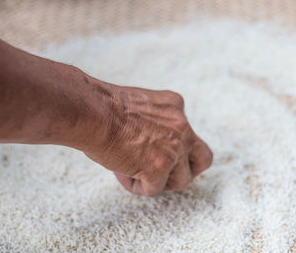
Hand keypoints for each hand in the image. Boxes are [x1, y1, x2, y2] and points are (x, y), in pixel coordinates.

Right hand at [84, 85, 212, 195]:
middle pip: (203, 158)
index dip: (174, 148)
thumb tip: (152, 143)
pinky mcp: (159, 168)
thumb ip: (156, 122)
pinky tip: (120, 171)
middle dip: (187, 170)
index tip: (159, 152)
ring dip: (158, 181)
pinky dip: (137, 186)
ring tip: (131, 170)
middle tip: (165, 173)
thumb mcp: (141, 106)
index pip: (188, 134)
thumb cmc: (104, 108)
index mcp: (176, 106)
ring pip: (181, 180)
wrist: (92, 112)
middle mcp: (182, 127)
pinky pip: (155, 189)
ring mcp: (174, 149)